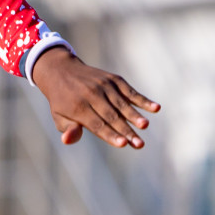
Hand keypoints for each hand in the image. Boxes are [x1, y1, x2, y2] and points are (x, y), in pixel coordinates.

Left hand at [31, 46, 159, 148]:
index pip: (97, 125)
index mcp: (77, 107)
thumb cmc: (62, 101)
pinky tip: (156, 108)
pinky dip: (143, 100)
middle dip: (126, 131)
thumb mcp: (58, 116)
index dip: (110, 135)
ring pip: (121, 104)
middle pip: (111, 116)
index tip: (123, 144)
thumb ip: (68, 129)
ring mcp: (103, 85)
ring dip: (135, 115)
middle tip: (140, 144)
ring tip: (145, 126)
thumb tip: (67, 140)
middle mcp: (91, 95)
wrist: (61, 70)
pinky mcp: (113, 79)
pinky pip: (129, 91)